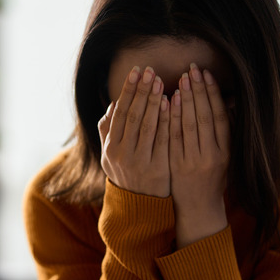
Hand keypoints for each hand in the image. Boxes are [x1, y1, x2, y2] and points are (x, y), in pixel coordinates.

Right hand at [98, 66, 170, 197]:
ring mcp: (139, 162)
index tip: (136, 71)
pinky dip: (165, 120)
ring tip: (161, 82)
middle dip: (141, 91)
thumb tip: (112, 104)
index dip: (128, 91)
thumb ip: (108, 130)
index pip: (119, 112)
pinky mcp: (158, 169)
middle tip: (150, 71)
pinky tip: (171, 104)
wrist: (139, 208)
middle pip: (132, 115)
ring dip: (153, 101)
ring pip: (147, 125)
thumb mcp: (110, 156)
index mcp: (110, 147)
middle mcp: (122, 154)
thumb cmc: (127, 175)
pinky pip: (162, 139)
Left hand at [169, 64, 230, 247]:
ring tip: (181, 79)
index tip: (207, 75)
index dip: (213, 94)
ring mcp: (192, 161)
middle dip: (198, 91)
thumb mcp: (226, 156)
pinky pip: (173, 138)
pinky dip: (171, 118)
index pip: (219, 117)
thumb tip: (228, 100)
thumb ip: (226, 130)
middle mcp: (211, 156)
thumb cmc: (214, 177)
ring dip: (185, 100)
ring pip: (188, 125)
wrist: (199, 208)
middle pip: (204, 117)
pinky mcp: (175, 166)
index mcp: (226, 152)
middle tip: (192, 70)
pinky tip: (169, 101)